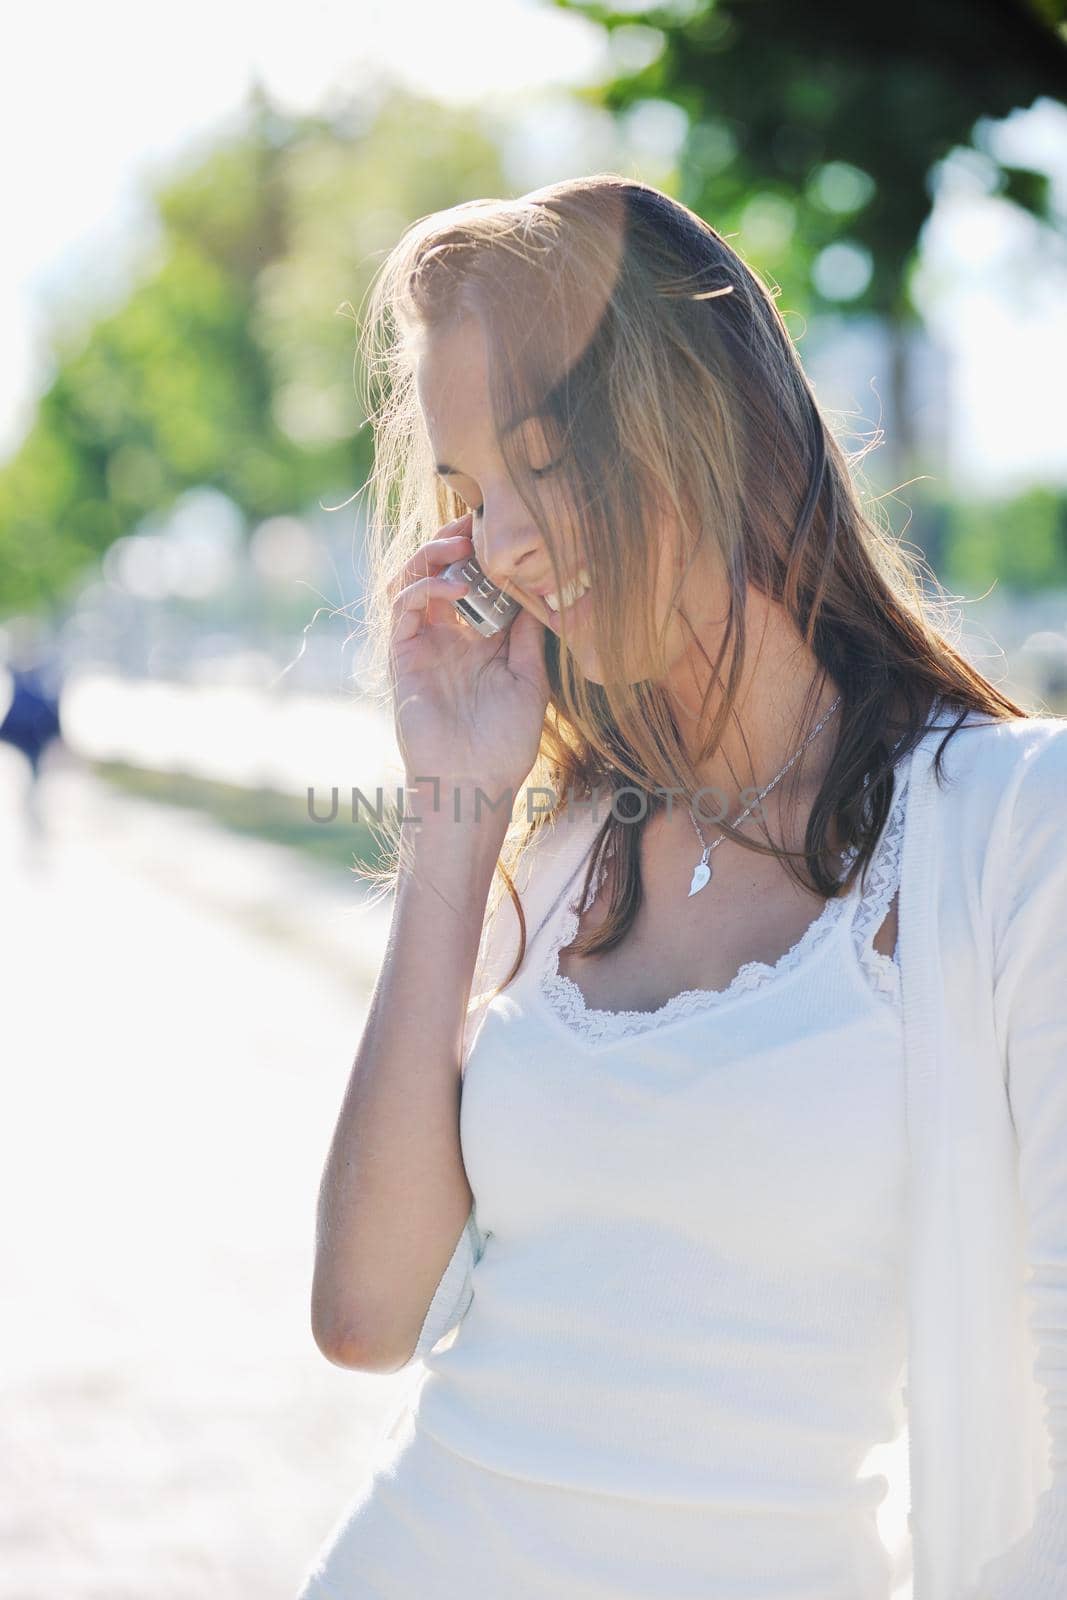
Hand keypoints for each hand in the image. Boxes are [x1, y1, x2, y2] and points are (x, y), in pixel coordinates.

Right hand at [387, 513, 551, 801]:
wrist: (473, 784)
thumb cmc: (505, 743)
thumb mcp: (529, 680)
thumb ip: (529, 635)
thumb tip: (541, 588)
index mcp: (478, 640)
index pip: (474, 581)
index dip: (484, 553)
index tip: (506, 529)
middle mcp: (447, 636)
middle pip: (439, 571)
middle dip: (454, 540)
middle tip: (477, 522)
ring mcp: (422, 644)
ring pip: (413, 579)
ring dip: (433, 554)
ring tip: (461, 544)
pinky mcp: (402, 656)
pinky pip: (403, 606)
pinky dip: (425, 587)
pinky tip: (455, 586)